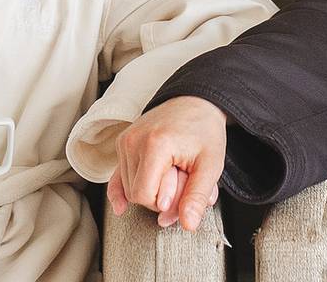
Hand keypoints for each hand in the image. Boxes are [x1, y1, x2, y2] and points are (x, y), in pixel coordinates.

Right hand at [107, 96, 226, 230]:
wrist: (195, 101)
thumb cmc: (204, 130)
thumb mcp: (211, 164)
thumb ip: (197, 196)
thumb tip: (187, 224)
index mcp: (155, 145)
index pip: (144, 196)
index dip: (164, 202)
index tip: (182, 189)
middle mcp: (133, 141)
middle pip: (136, 194)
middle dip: (160, 197)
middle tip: (182, 179)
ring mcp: (125, 141)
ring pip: (128, 188)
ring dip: (152, 189)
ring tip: (172, 173)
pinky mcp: (122, 143)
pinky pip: (116, 177)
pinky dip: (120, 192)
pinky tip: (120, 208)